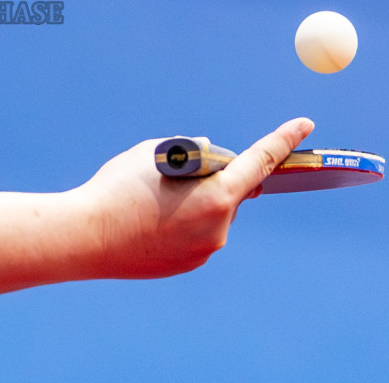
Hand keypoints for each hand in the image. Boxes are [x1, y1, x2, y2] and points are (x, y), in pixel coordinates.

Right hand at [78, 117, 313, 278]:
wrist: (84, 238)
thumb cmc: (118, 188)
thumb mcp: (157, 153)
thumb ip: (194, 153)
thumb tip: (215, 158)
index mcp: (218, 196)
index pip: (261, 161)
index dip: (284, 139)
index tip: (304, 124)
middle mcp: (220, 227)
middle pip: (234, 190)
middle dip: (220, 175)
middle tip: (186, 167)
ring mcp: (205, 250)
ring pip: (214, 214)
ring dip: (199, 200)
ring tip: (156, 196)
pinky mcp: (187, 264)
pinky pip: (196, 234)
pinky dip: (183, 221)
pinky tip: (153, 217)